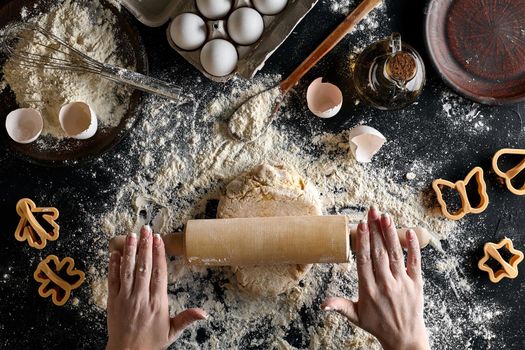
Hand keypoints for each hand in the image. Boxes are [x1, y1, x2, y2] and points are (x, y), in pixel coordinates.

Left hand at [106, 226, 206, 349]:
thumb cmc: (151, 343)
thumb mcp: (173, 331)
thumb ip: (187, 318)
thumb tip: (205, 312)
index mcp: (158, 303)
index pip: (159, 273)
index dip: (159, 255)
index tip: (158, 240)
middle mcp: (141, 298)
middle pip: (143, 267)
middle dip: (144, 246)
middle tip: (146, 230)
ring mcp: (125, 299)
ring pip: (127, 270)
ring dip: (129, 251)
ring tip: (131, 235)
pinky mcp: (112, 302)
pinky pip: (112, 280)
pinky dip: (113, 266)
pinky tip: (115, 254)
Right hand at [321, 206, 429, 349]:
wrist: (404, 339)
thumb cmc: (377, 324)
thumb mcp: (355, 316)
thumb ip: (339, 306)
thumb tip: (321, 305)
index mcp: (369, 290)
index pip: (364, 260)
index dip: (363, 241)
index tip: (361, 225)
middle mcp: (385, 285)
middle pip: (379, 252)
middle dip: (374, 230)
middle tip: (372, 211)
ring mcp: (402, 283)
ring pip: (395, 254)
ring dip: (390, 234)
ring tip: (386, 216)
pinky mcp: (416, 284)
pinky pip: (415, 262)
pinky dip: (413, 247)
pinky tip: (409, 231)